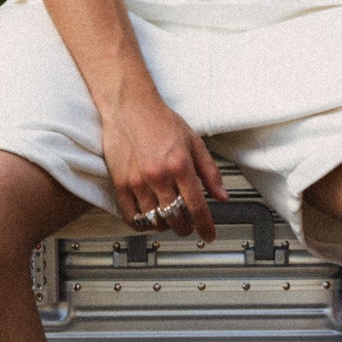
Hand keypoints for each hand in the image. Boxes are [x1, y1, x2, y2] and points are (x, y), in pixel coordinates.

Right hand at [101, 90, 225, 243]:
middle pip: (176, 218)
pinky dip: (142, 225)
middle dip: (186, 227)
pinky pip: (130, 217)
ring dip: (165, 226)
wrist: (129, 106)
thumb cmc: (159, 120)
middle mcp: (158, 176)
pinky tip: (148, 219)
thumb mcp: (194, 142)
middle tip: (189, 226)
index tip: (208, 235)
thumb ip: (210, 171)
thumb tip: (222, 195)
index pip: (197, 207)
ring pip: (154, 221)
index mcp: (180, 165)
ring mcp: (137, 182)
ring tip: (170, 220)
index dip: (205, 226)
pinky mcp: (120, 184)